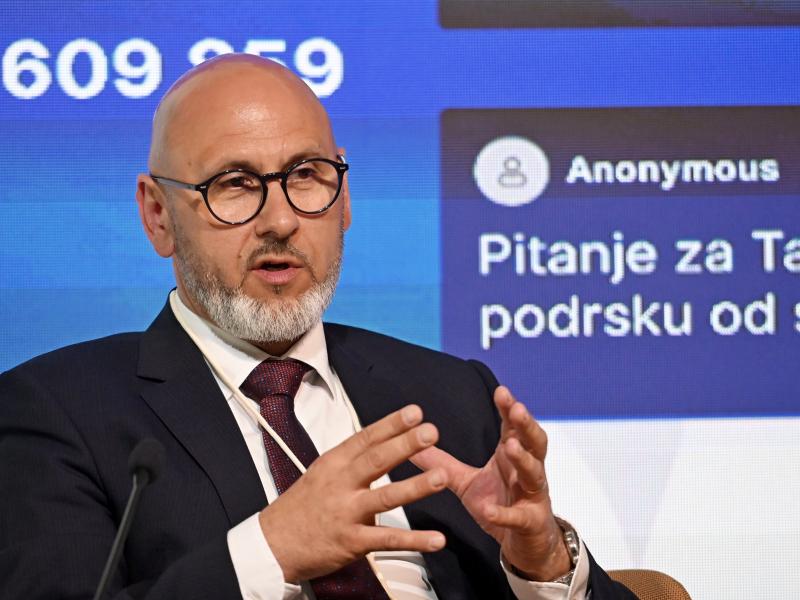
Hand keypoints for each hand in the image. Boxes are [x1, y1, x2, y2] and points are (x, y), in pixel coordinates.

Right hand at [258, 405, 447, 581]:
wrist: (273, 544)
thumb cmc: (301, 505)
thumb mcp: (322, 472)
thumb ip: (353, 458)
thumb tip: (383, 438)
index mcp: (335, 463)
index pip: (366, 438)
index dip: (392, 424)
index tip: (415, 412)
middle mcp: (341, 484)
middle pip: (376, 460)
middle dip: (405, 445)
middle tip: (430, 432)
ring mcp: (346, 513)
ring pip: (385, 497)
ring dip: (416, 487)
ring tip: (442, 477)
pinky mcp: (352, 542)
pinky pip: (387, 540)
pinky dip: (414, 541)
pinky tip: (436, 539)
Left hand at [411, 386, 570, 580]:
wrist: (522, 544)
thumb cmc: (498, 503)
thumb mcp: (465, 481)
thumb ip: (442, 462)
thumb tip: (415, 442)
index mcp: (511, 457)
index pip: (513, 427)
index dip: (509, 409)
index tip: (501, 391)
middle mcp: (527, 471)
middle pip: (534, 443)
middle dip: (526, 425)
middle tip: (517, 409)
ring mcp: (532, 496)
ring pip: (533, 473)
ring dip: (523, 459)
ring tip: (510, 445)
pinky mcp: (529, 523)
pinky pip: (517, 517)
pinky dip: (504, 513)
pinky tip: (490, 510)